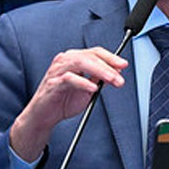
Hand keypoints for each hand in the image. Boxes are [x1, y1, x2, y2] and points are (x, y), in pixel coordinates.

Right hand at [9, 48, 127, 160]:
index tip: (123, 65)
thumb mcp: (88, 88)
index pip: (95, 52)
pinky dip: (83, 82)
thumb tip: (116, 71)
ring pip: (80, 63)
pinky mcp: (52, 83)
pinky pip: (69, 79)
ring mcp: (57, 70)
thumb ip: (99, 78)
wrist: (44, 116)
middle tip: (119, 77)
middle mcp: (65, 61)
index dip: (111, 57)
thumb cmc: (63, 100)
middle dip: (108, 65)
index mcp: (74, 60)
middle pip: (89, 56)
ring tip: (111, 80)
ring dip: (99, 71)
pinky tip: (93, 87)